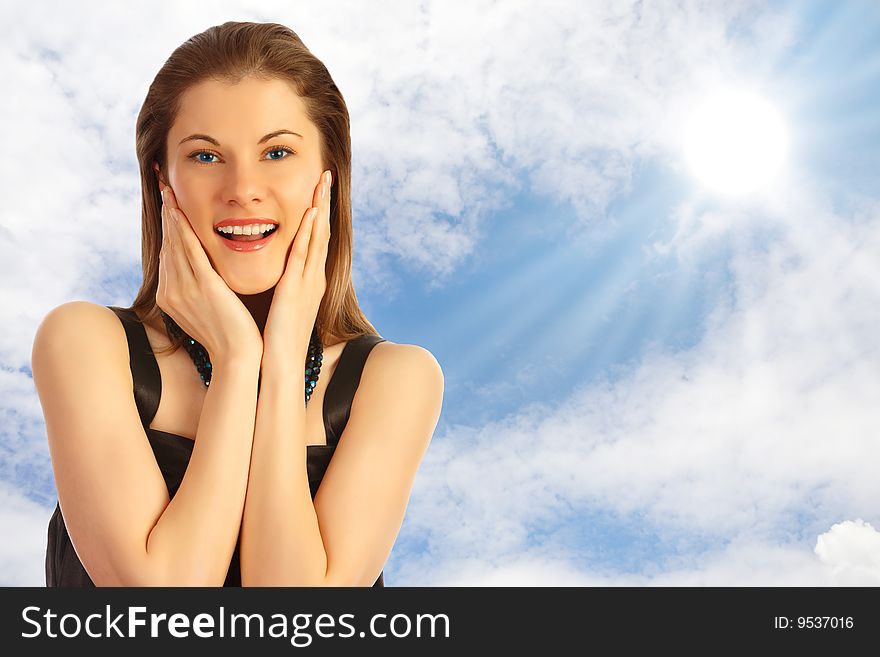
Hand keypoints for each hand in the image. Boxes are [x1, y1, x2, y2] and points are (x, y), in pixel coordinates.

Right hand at [157, 184, 262, 362]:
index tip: (167, 205)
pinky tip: (179, 210)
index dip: (167, 228)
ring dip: (171, 215)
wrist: (238, 357)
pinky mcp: (203, 287)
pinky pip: (190, 251)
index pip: (168, 253)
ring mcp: (185, 289)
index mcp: (170, 296)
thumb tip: (200, 275)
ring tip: (168, 190)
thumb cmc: (230, 335)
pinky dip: (183, 229)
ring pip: (175, 243)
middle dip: (165, 214)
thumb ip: (199, 290)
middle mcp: (171, 290)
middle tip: (163, 187)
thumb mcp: (206, 310)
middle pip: (167, 244)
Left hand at [262, 169, 332, 368]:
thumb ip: (282, 288)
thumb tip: (277, 277)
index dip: (318, 215)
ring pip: (317, 238)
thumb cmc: (276, 340)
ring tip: (322, 183)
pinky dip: (310, 233)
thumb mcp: (281, 306)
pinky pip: (305, 255)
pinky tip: (312, 213)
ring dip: (320, 208)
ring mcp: (308, 282)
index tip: (318, 191)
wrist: (280, 363)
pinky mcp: (297, 288)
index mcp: (308, 281)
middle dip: (323, 203)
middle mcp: (313, 278)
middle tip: (325, 175)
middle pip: (321, 233)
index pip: (315, 240)